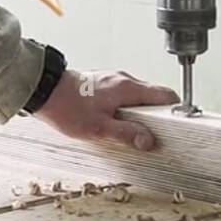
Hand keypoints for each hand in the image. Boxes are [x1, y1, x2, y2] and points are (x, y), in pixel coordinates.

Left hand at [37, 69, 176, 149]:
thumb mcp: (99, 128)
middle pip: (154, 96)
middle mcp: (123, 79)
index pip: (164, 94)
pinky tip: (119, 122)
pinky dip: (129, 108)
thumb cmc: (68, 107)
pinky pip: (125, 95)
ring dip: (142, 113)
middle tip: (155, 135)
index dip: (175, 110)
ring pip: (139, 96)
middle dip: (158, 115)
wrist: (43, 90)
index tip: (177, 125)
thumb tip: (149, 141)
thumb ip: (127, 134)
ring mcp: (113, 79)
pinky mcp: (104, 83)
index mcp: (128, 88)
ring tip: (135, 132)